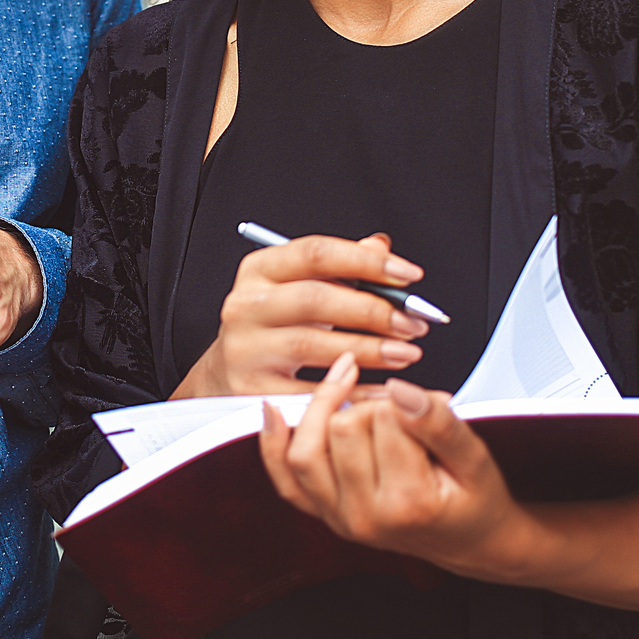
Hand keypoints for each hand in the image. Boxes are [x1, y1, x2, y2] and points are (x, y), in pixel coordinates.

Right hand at [173, 233, 429, 398]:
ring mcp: (245, 349)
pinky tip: (382, 391)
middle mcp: (245, 305)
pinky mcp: (251, 391)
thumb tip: (380, 246)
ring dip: (368, 349)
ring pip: (311, 344)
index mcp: (260, 269)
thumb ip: (340, 266)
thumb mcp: (299, 286)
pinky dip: (351, 392)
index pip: (316, 253)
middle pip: (315, 298)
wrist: (225, 373)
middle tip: (413, 323)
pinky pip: (308, 392)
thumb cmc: (274, 325)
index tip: (409, 275)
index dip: (367, 262)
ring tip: (406, 353)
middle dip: (373, 310)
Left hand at [257, 352, 531, 581]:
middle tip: (401, 412)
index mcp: (407, 504)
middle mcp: (365, 516)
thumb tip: (399, 389)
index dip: (403, 400)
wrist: (473, 541)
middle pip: (341, 428)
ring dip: (325, 411)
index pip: (383, 419)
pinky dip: (274, 445)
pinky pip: (286, 479)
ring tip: (348, 388)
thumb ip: (439, 423)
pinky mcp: (325, 514)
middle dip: (369, 406)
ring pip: (306, 448)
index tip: (426, 408)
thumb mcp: (475, 458)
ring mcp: (340, 519)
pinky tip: (273, 410)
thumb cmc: (475, 499)